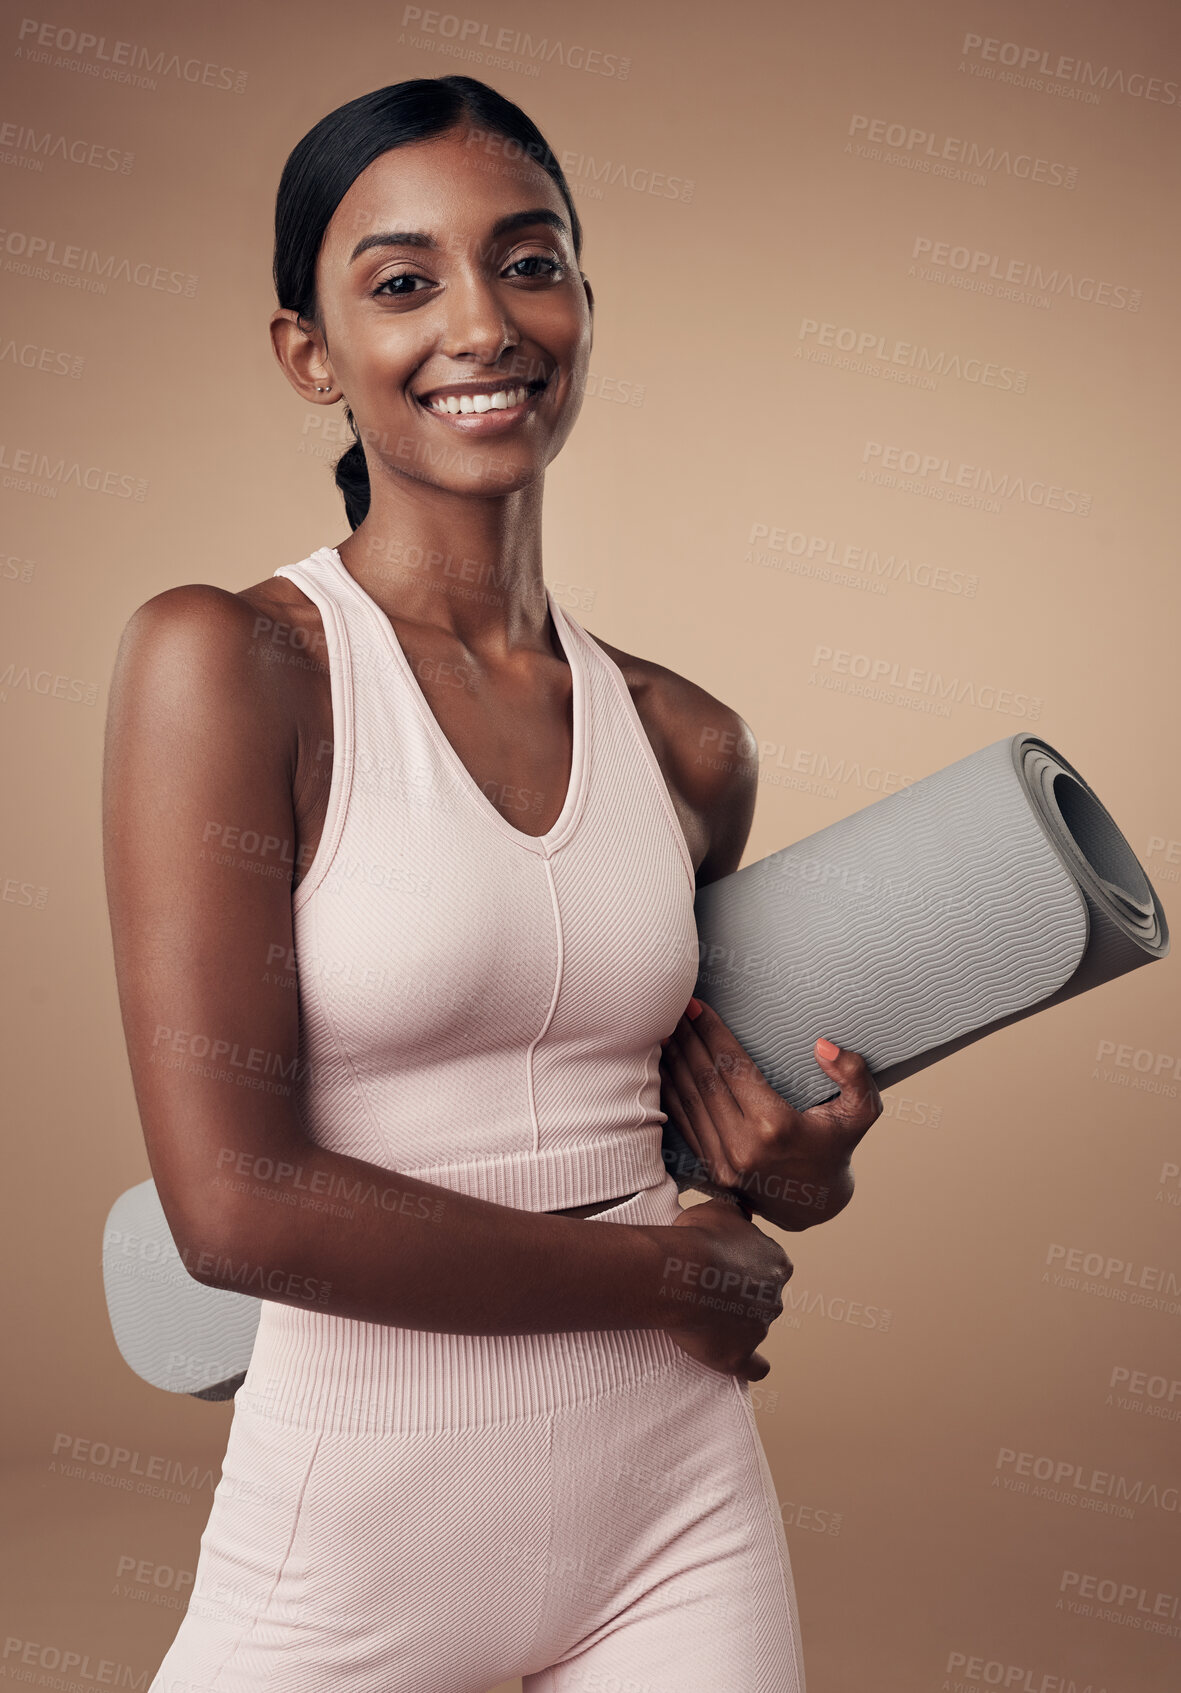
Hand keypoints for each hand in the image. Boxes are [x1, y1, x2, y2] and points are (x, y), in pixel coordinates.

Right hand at [656, 1195, 792, 1379]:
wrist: (682, 1273)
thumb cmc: (698, 1238)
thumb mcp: (719, 1210)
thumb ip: (736, 1214)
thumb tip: (743, 1214)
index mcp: (776, 1262)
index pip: (770, 1266)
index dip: (745, 1265)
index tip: (724, 1264)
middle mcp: (775, 1296)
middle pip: (764, 1298)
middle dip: (742, 1296)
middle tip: (709, 1289)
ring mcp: (760, 1328)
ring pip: (755, 1328)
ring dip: (737, 1325)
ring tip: (703, 1316)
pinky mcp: (739, 1355)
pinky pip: (755, 1367)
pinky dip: (750, 1365)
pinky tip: (741, 1363)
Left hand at [658, 998, 881, 1224]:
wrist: (816, 1205)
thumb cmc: (837, 1147)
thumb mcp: (861, 1112)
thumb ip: (854, 1075)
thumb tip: (823, 1046)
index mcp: (775, 1126)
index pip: (733, 1066)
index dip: (712, 1032)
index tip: (698, 1006)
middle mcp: (743, 1146)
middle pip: (705, 1079)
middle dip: (688, 1039)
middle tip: (674, 1008)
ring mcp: (723, 1162)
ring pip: (689, 1100)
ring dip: (674, 1062)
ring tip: (665, 1030)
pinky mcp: (711, 1170)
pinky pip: (685, 1123)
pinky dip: (672, 1092)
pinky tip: (665, 1068)